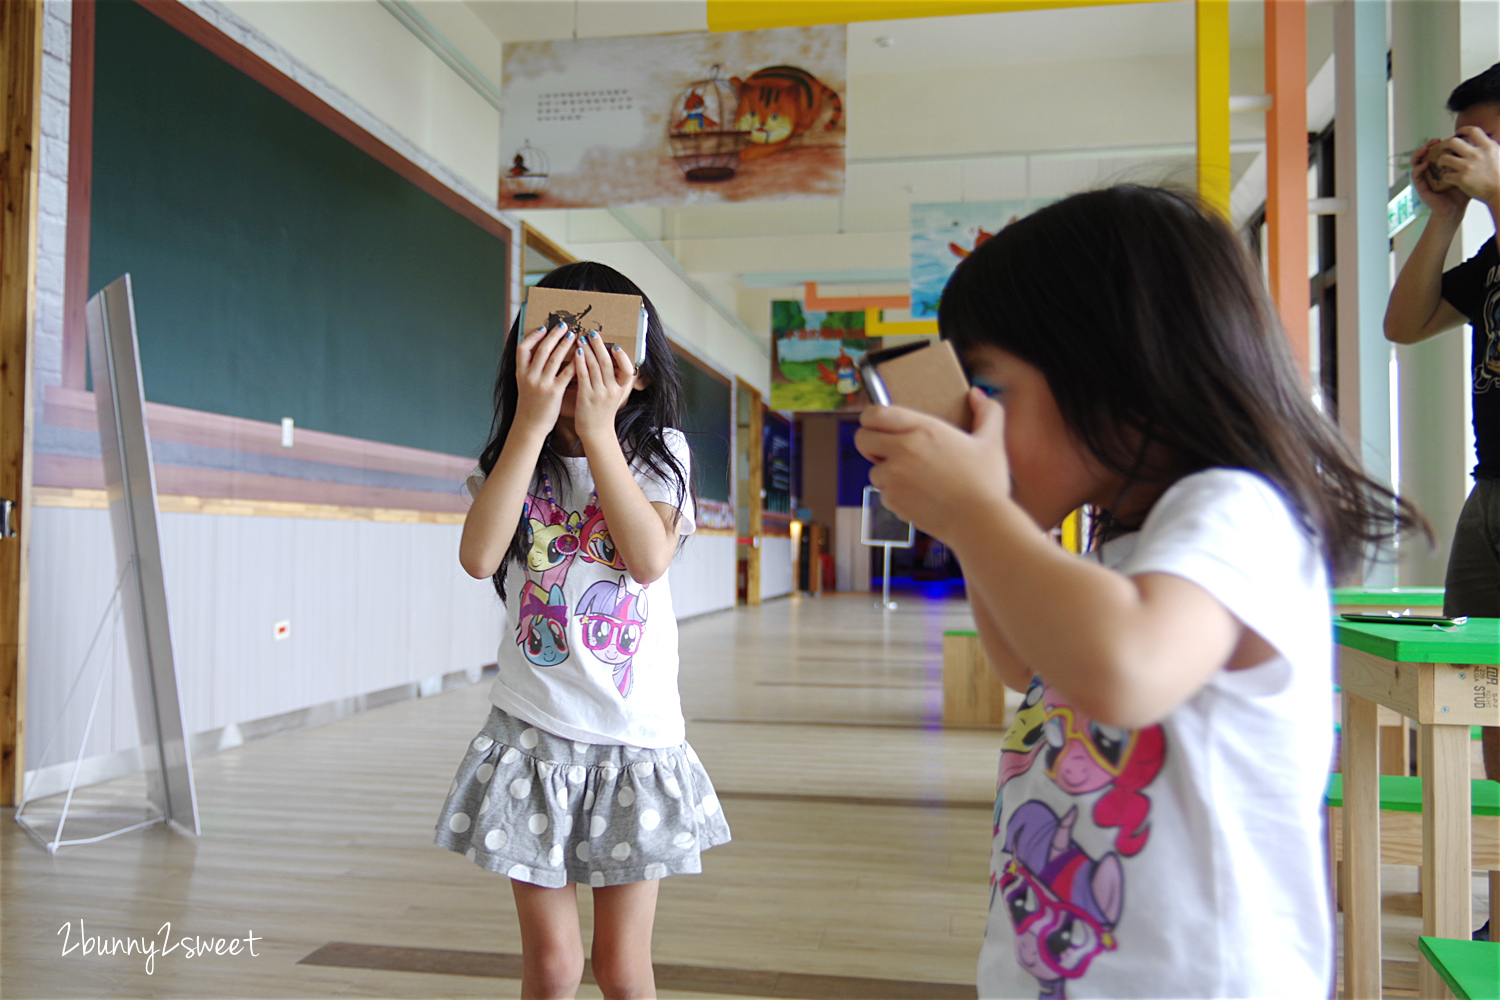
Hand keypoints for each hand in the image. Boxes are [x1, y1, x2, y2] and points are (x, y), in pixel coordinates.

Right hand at [513, 323, 577, 433]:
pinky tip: (581, 355)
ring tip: (573, 336)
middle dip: (554, 335)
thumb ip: (530, 369)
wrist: (530, 425)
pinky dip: (574, 363)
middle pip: (542, 349)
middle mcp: (529, 376)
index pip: (522, 348)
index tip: (543, 328)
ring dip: (565, 344)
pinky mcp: (554, 392)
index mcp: (520, 372)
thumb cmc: (530, 404)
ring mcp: (541, 384)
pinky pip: (566, 373)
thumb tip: (539, 352)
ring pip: (555, 358)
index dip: (533, 336)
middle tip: (564, 326)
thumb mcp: (524, 384)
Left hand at [573, 332, 637, 439]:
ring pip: (594, 367)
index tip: (615, 346)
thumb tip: (614, 360)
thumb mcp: (616, 396)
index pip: (628, 370)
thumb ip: (617, 380)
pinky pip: (583, 375)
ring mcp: (599, 394)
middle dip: (599, 346)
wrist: (595, 432)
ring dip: (587, 350)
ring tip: (581, 338)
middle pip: (608, 363)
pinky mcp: (586, 397)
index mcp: (622, 389)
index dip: (622, 357)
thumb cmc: (604, 412)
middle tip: (592, 333)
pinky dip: (580, 362)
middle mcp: (613, 391)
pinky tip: (576, 353)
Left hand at [854, 388, 1011, 545]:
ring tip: (914, 477)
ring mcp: (894, 477)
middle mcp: (903, 450)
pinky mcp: (892, 500)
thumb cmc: (985, 483)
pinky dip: (895, 495)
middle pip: (862, 438)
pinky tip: (918, 495)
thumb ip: (988, 412)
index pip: (875, 414)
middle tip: (887, 449)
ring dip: (886, 472)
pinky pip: (882, 494)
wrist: (978, 522)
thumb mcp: (991, 442)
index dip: (870, 418)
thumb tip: (977, 394)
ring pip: (872, 469)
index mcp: (923, 429)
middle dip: (870, 442)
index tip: (878, 424)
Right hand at [1412, 138, 1470, 216]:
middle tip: (1434, 141)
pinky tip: (1425, 164)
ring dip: (1418, 154)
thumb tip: (1470, 145)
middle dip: (1428, 145)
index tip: (1444, 138)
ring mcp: (1424, 178)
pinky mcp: (1420, 186)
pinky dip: (1418, 168)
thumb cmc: (1460, 192)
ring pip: (1416, 162)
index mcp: (1439, 166)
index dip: (1437, 143)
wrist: (1455, 208)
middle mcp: (1430, 170)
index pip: (1435, 151)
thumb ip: (1465, 161)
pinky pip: (1415, 175)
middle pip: (1424, 154)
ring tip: (1425, 149)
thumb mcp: (1464, 172)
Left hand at [1437, 126, 1499, 207]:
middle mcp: (1477, 154)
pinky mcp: (1462, 179)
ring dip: (1440, 161)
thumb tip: (1486, 138)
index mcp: (1488, 146)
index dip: (1462, 130)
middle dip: (1444, 144)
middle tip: (1442, 148)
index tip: (1458, 133)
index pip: (1472, 130)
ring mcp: (1468, 167)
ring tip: (1441, 164)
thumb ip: (1490, 146)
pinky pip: (1445, 175)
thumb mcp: (1499, 154)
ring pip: (1444, 158)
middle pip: (1452, 142)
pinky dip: (1444, 176)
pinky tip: (1447, 177)